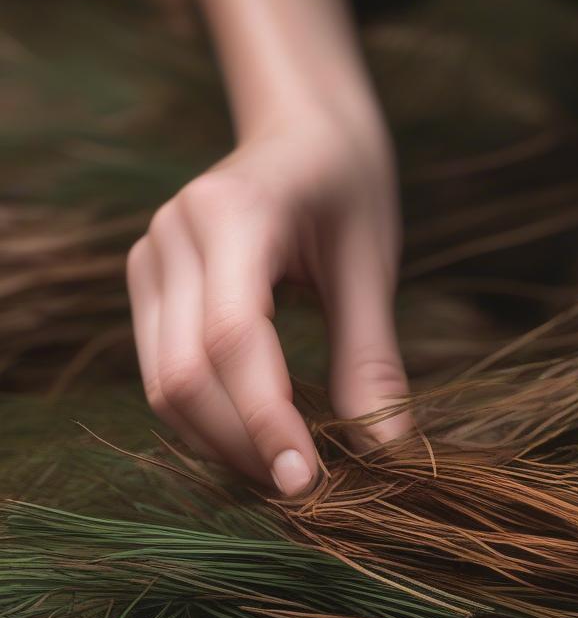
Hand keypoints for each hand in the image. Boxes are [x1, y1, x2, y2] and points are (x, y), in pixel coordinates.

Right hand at [127, 99, 408, 494]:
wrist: (303, 129)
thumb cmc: (349, 187)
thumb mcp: (372, 265)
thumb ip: (372, 357)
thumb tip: (388, 453)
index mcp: (233, 214)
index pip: (235, 339)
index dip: (268, 421)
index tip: (310, 481)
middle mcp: (173, 236)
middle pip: (185, 375)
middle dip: (243, 445)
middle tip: (306, 488)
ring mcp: (150, 259)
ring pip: (163, 384)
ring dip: (221, 443)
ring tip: (287, 469)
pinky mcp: (148, 284)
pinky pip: (163, 372)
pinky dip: (207, 418)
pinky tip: (258, 437)